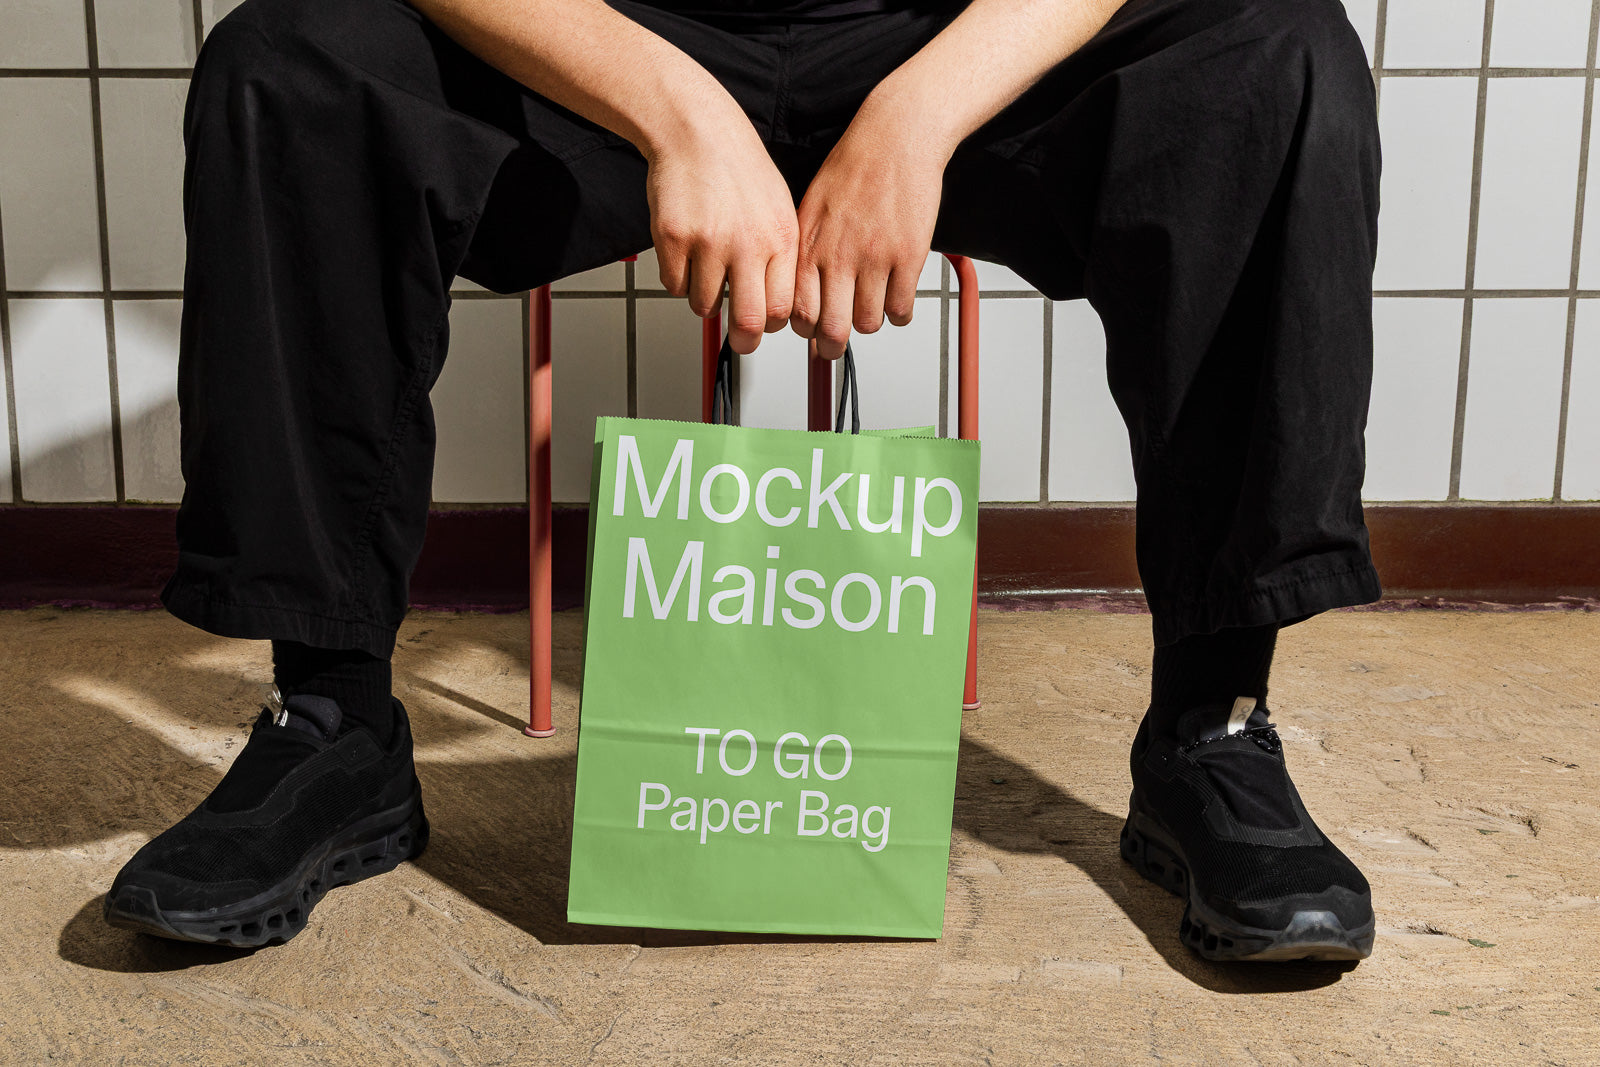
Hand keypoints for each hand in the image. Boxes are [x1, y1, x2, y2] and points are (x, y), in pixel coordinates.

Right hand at [645, 109, 799, 354]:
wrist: (696, 130)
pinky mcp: (673, 238)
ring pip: (704, 307)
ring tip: (707, 269)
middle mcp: (747, 243)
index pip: (783, 309)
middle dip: (743, 340)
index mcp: (780, 238)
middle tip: (739, 339)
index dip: (772, 324)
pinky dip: (678, 278)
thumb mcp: (779, 209)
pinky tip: (686, 252)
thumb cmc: (738, 168)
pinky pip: (674, 286)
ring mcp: (707, 242)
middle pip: (748, 322)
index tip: (765, 323)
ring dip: (704, 299)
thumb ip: (781, 258)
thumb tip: (780, 308)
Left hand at [790, 93, 950, 359]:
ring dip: (869, 323)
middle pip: (830, 330)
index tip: (810, 330)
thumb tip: (797, 293)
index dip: (803, 330)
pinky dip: (899, 314)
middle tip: (834, 346)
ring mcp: (874, 258)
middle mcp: (838, 255)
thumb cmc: (855, 166)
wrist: (897, 135)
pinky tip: (897, 299)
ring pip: (867, 324)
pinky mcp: (908, 256)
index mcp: (809, 244)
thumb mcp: (811, 206)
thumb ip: (803, 250)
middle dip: (831, 347)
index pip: (797, 311)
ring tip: (870, 309)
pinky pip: (901, 310)